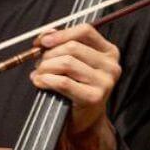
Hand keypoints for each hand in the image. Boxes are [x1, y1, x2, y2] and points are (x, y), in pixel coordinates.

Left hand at [31, 24, 120, 149]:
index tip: (42, 41)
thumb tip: (46, 34)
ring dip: (45, 67)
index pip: (85, 31)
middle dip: (49, 53)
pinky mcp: (95, 97)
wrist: (85, 119)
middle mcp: (111, 65)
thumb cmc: (77, 87)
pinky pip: (63, 82)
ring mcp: (105, 82)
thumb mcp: (75, 61)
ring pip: (66, 63)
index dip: (60, 34)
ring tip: (38, 73)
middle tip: (38, 62)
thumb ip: (63, 44)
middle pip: (72, 47)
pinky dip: (46, 80)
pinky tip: (39, 81)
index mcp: (109, 51)